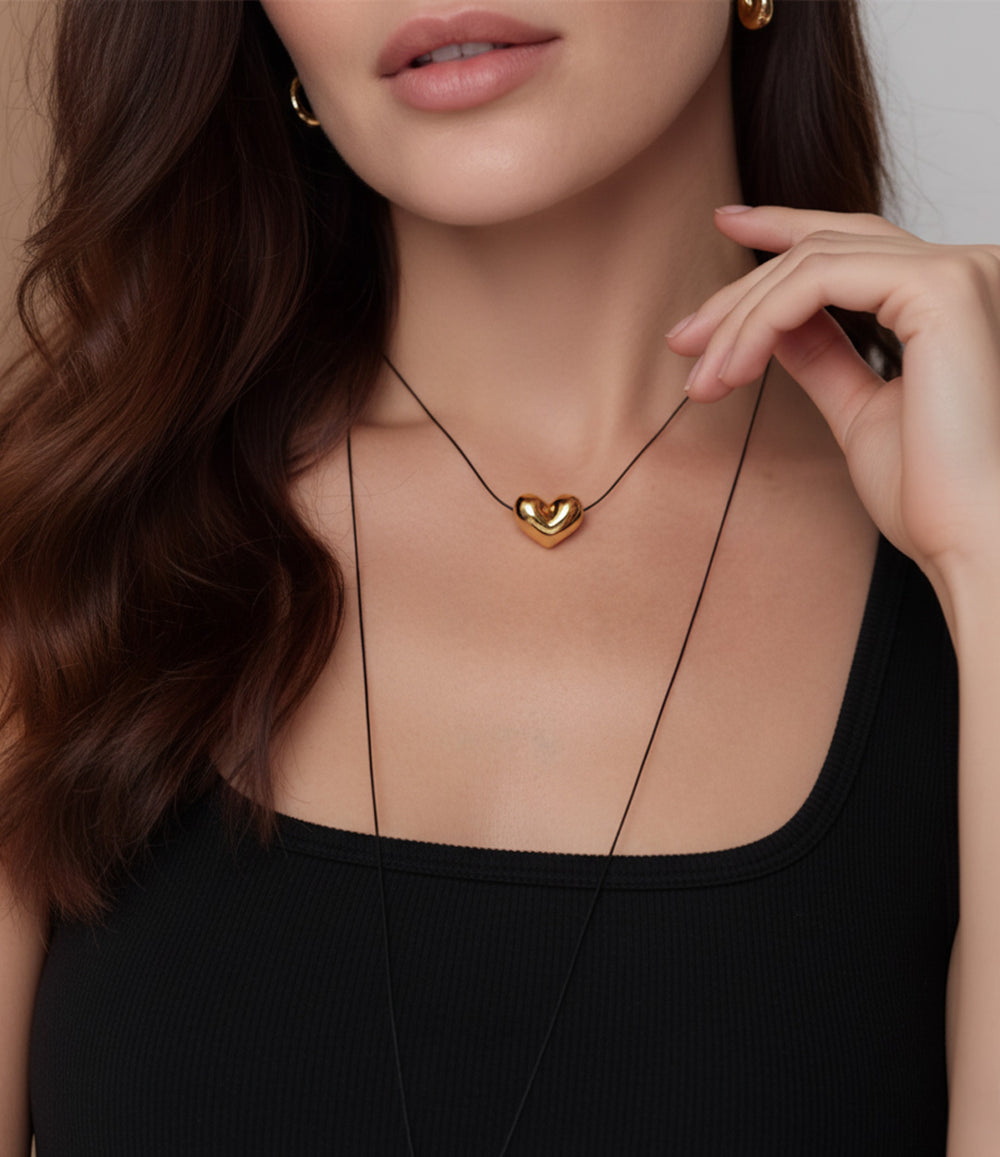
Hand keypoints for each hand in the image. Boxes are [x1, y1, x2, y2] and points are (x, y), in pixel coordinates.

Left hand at [667, 205, 999, 606]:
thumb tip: (776, 327)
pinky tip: (733, 369)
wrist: (971, 541)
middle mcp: (965, 271)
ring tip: (702, 379)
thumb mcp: (859, 410)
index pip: (857, 244)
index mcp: (951, 298)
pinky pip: (818, 281)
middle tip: (683, 340)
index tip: (727, 225)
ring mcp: (958, 273)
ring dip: (740, 320)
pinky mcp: (940, 288)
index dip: (786, 227)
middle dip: (741, 293)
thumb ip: (823, 355)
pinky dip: (761, 322)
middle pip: (824, 249)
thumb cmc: (932, 496)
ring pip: (812, 262)